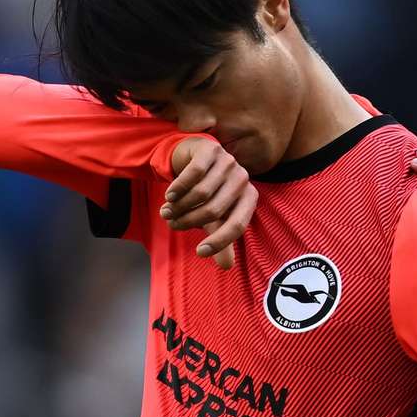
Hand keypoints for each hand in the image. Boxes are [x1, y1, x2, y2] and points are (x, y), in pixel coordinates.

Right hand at [161, 138, 258, 269]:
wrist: (194, 157)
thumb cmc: (208, 192)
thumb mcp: (214, 217)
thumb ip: (221, 239)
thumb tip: (227, 267)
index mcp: (249, 197)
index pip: (237, 225)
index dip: (219, 242)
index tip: (200, 252)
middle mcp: (243, 178)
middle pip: (214, 210)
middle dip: (189, 222)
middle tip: (172, 225)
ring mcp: (228, 161)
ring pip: (201, 193)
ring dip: (180, 207)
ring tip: (167, 212)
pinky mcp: (211, 149)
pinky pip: (192, 174)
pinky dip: (178, 188)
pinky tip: (168, 196)